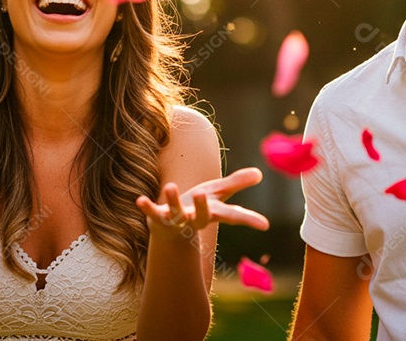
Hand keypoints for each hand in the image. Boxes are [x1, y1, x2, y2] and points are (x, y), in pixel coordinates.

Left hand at [136, 167, 269, 242]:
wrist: (169, 231)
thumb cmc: (196, 207)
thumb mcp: (217, 194)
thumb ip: (236, 183)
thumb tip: (260, 173)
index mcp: (212, 212)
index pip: (233, 215)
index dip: (249, 220)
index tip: (265, 225)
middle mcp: (195, 219)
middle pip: (202, 216)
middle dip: (203, 207)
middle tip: (203, 195)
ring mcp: (176, 221)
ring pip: (175, 213)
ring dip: (172, 200)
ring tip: (170, 185)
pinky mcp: (158, 219)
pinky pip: (152, 213)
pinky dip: (147, 207)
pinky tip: (139, 200)